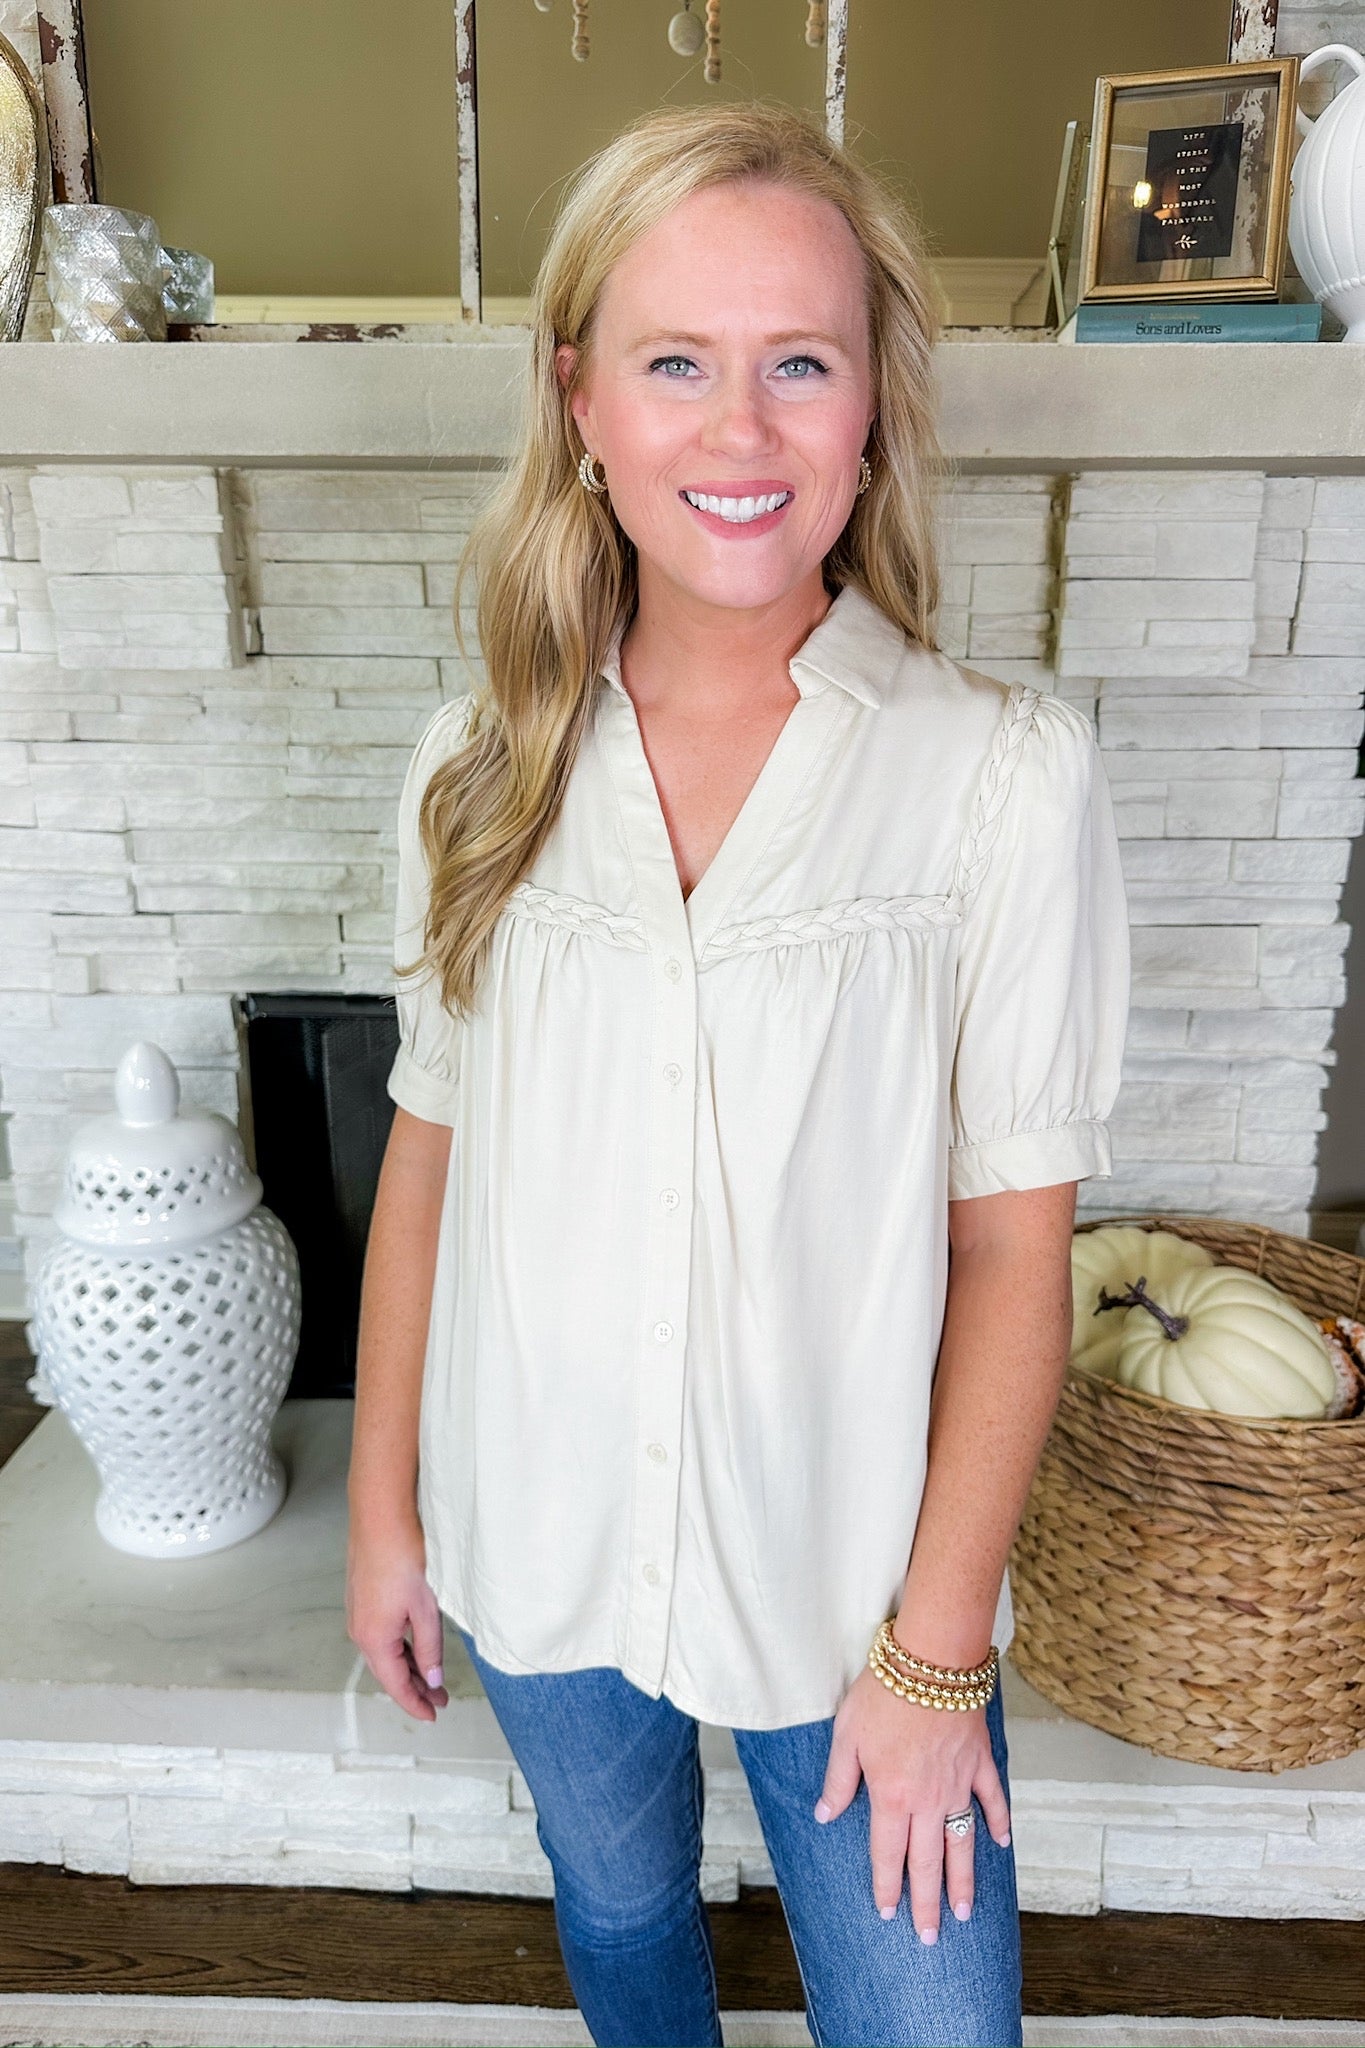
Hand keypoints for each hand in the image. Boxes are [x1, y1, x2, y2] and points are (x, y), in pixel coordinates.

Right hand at [346, 1514, 449, 1721]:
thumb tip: (431, 1680)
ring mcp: (359, 1615)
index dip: (414, 1703)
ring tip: (432, 1679)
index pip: (395, 1684)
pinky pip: (381, 1637)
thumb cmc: (403, 1558)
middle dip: (414, 1688)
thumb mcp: (425, 1608)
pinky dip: (399, 1649)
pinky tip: (415, 1649)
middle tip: (440, 1700)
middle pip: (388, 1672)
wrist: (380, 1519)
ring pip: (385, 1654)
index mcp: (374, 1638)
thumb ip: (429, 1648)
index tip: (433, 1716)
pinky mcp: (363, 1601)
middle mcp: (360, 1631)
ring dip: (408, 1668)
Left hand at [813, 1664, 1010, 1937]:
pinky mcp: (979, 1762)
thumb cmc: (883, 1694)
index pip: (887, 1854)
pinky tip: (1000, 1843)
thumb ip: (838, 1780)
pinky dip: (998, 1822)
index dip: (887, 1886)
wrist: (931, 1662)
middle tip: (929, 1937)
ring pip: (962, 1844)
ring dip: (963, 1880)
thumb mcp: (846, 1735)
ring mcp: (958, 1784)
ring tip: (963, 1912)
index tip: (889, 1913)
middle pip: (927, 1863)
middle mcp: (927, 1801)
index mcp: (891, 1797)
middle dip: (927, 1903)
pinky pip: (993, 1800)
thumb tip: (825, 1815)